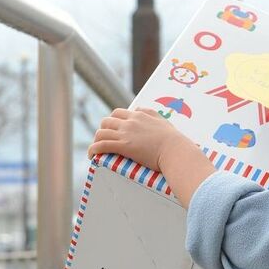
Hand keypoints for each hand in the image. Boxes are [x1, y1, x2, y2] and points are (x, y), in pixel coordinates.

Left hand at [87, 107, 215, 207]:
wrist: (177, 151)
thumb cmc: (176, 143)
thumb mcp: (167, 125)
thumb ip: (158, 120)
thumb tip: (156, 120)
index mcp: (142, 115)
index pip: (121, 112)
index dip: (114, 121)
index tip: (114, 129)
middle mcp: (132, 120)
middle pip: (108, 119)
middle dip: (104, 129)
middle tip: (104, 140)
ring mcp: (127, 132)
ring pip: (102, 131)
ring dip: (97, 139)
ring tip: (96, 149)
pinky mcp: (123, 145)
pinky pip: (102, 144)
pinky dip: (93, 150)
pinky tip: (92, 156)